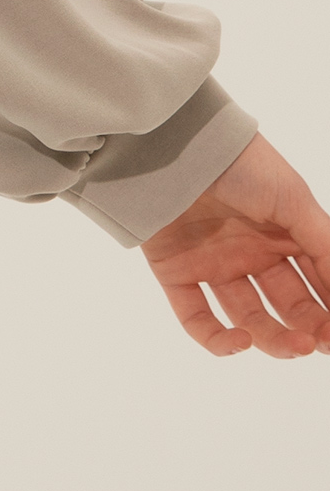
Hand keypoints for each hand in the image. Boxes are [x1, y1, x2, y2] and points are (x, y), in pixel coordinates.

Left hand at [140, 133, 329, 356]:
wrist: (175, 145)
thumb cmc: (241, 164)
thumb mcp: (295, 201)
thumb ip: (326, 246)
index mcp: (283, 236)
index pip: (318, 283)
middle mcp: (251, 253)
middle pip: (288, 307)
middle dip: (311, 329)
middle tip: (322, 344)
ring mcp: (214, 265)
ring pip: (249, 319)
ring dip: (275, 340)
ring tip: (298, 346)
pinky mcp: (176, 273)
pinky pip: (196, 319)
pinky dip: (217, 340)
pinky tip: (240, 340)